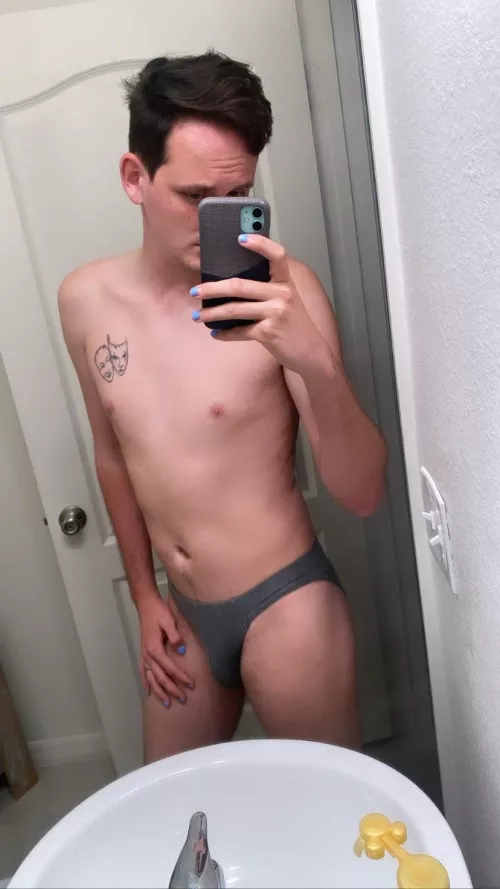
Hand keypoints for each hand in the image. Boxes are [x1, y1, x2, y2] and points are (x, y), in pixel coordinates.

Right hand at [138, 594, 193, 706]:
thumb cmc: (159, 612)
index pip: (170, 668)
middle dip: (171, 689)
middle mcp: (148, 655)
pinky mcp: (143, 652)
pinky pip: (142, 671)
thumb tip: (181, 650)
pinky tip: (148, 691)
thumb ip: (175, 636)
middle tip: (183, 699)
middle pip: (160, 677)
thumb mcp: (169, 621)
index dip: (180, 677)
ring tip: (166, 703)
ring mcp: (144, 655)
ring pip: (150, 678)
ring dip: (158, 691)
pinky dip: (145, 682)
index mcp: (154, 648)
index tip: (191, 684)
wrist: (146, 604)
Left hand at [191, 235, 325, 373]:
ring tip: (198, 316)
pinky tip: (216, 333)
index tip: (240, 238)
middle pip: (239, 286)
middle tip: (195, 291)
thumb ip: (269, 288)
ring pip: (234, 310)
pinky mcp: (268, 332)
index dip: (260, 244)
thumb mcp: (288, 300)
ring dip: (211, 314)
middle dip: (212, 289)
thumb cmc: (294, 325)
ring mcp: (276, 313)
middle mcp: (282, 294)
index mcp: (286, 281)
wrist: (311, 352)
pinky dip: (225, 334)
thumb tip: (232, 285)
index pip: (276, 255)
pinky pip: (239, 331)